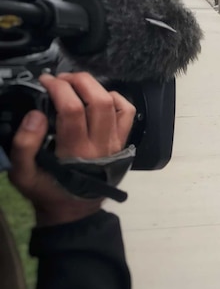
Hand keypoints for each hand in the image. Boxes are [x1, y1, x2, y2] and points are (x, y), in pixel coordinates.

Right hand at [9, 73, 134, 225]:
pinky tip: (98, 96)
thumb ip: (24, 145)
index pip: (72, 109)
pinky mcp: (122, 142)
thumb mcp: (23, 174)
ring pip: (116, 104)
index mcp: (75, 151)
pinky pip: (127, 114)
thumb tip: (35, 114)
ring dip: (96, 87)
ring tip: (76, 84)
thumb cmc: (46, 190)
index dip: (58, 88)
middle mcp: (100, 145)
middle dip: (79, 81)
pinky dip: (116, 99)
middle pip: (99, 101)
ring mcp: (115, 143)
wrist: (74, 210)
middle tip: (61, 78)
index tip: (44, 81)